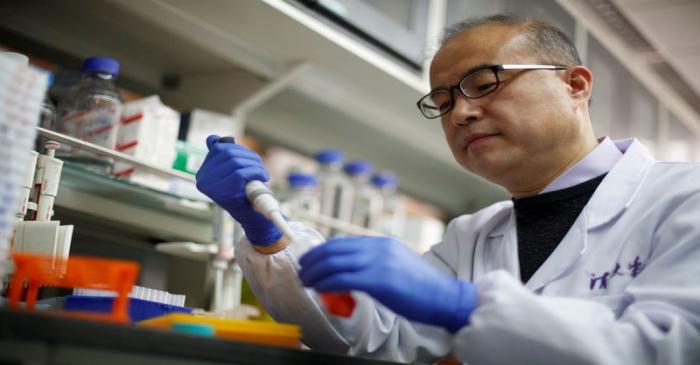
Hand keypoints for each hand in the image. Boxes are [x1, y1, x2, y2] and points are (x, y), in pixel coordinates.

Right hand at [196, 135, 281, 245]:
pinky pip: (242, 173)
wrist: (251, 217)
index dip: (237, 148)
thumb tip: (212, 138)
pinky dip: (256, 172)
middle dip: (248, 155)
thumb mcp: (230, 173)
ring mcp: (212, 187)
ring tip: (262, 172)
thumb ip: (221, 157)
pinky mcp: (224, 193)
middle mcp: (203, 180)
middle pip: (228, 153)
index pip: (218, 149)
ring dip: (255, 164)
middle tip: (258, 163)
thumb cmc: (242, 193)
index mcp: (202, 174)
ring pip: (236, 162)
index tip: (248, 156)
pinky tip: (263, 177)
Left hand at [298, 236, 477, 331]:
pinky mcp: (377, 281)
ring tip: (305, 281)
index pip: (342, 242)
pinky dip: (324, 282)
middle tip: (301, 271)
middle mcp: (377, 248)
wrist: (444, 297)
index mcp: (381, 243)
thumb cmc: (422, 287)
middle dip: (312, 260)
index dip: (321, 251)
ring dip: (314, 272)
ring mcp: (377, 263)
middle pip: (333, 249)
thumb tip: (350, 271)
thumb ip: (374, 263)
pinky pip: (341, 278)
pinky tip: (318, 288)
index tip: (310, 260)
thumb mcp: (396, 265)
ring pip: (333, 263)